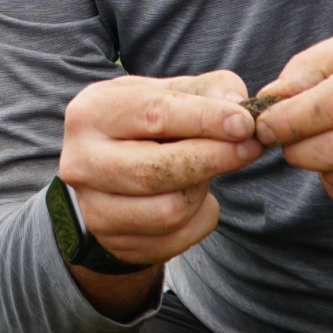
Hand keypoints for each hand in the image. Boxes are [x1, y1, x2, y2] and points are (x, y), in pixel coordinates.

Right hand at [58, 71, 261, 315]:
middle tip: (250, 147)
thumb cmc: (146, 122)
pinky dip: (200, 217)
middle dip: (212, 159)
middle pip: (157, 171)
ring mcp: (94, 207)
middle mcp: (82, 162)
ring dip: (203, 189)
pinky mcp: (115, 241)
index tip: (245, 124)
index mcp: (91, 112)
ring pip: (168, 211)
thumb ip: (209, 90)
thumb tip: (239, 108)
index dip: (206, 120)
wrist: (111, 171)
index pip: (155, 115)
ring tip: (209, 169)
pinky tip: (198, 196)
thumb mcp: (170, 92)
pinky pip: (176, 238)